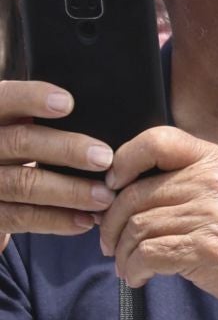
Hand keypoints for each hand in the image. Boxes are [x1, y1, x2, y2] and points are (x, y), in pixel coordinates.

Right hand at [0, 80, 117, 249]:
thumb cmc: (17, 145)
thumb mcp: (19, 124)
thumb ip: (42, 118)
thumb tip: (98, 115)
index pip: (6, 99)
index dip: (32, 99)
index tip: (67, 103)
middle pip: (20, 142)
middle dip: (66, 150)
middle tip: (105, 158)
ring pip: (22, 184)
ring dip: (69, 192)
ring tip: (105, 197)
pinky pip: (19, 217)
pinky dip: (55, 220)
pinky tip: (85, 220)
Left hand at [99, 126, 217, 314]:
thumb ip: (182, 179)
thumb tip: (118, 188)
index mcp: (213, 160)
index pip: (157, 141)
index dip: (124, 161)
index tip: (113, 186)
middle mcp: (212, 182)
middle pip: (134, 195)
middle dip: (112, 225)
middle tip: (109, 244)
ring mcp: (210, 215)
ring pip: (136, 228)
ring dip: (122, 253)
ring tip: (127, 265)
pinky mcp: (204, 248)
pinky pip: (147, 255)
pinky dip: (133, 269)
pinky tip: (139, 276)